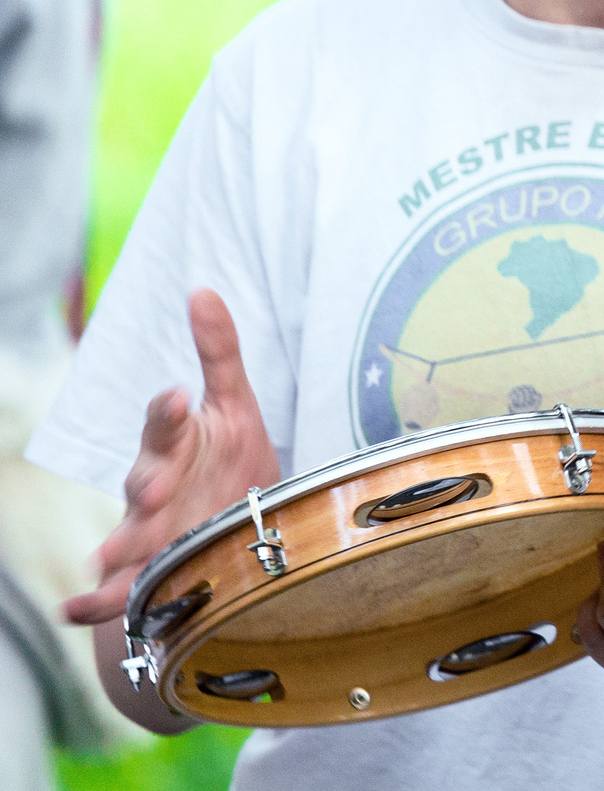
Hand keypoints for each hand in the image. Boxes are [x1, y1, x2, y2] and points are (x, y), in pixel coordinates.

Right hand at [65, 289, 279, 626]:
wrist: (228, 527)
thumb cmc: (227, 458)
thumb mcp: (233, 403)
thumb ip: (218, 351)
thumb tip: (202, 290)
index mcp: (176, 442)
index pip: (167, 422)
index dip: (169, 411)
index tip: (177, 397)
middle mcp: (155, 485)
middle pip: (143, 480)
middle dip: (147, 483)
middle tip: (152, 486)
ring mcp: (150, 529)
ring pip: (128, 535)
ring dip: (119, 545)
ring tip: (106, 557)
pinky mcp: (151, 571)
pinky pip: (114, 589)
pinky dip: (92, 601)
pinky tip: (73, 611)